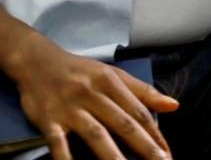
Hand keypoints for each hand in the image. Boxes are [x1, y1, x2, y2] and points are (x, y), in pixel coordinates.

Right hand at [12, 33, 177, 159]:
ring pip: (96, 135)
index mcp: (110, 82)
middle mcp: (92, 94)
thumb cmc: (79, 71)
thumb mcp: (112, 74)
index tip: (168, 155)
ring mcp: (70, 108)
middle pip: (123, 124)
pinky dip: (65, 159)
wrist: (36, 61)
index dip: (155, 135)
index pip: (138, 112)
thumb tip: (174, 106)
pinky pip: (58, 143)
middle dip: (144, 148)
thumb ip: (142, 91)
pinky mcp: (49, 119)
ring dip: (113, 158)